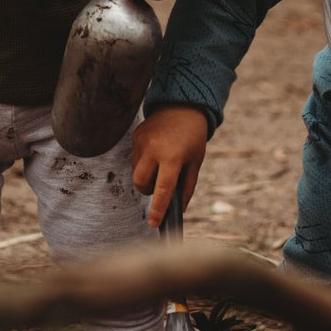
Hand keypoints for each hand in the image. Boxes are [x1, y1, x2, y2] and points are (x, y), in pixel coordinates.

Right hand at [132, 106, 207, 227]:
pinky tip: (156, 151)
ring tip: (160, 165)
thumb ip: (186, 187)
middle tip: (159, 186)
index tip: (153, 224)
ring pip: (135, 172)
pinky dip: (143, 162)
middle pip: (140, 184)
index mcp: (173, 158)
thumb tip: (177, 209)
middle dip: (148, 191)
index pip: (162, 190)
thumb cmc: (193, 138)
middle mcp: (154, 150)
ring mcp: (142, 142)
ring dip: (145, 176)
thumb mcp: (196, 162)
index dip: (157, 209)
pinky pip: (134, 158)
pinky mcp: (135, 136)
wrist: (183, 105)